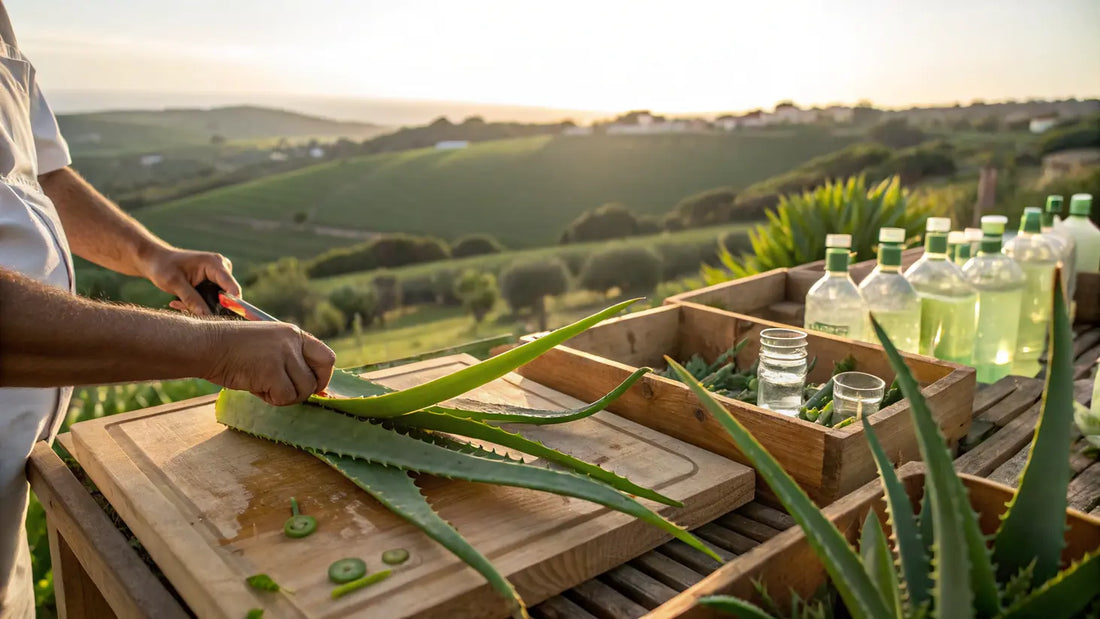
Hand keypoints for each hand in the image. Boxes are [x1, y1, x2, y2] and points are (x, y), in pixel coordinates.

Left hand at [140, 246, 240, 314]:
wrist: (155, 260)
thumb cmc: (163, 267)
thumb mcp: (174, 283)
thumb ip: (191, 299)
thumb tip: (206, 316)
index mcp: (215, 264)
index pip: (232, 288)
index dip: (231, 305)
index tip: (220, 319)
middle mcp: (221, 269)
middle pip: (226, 297)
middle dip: (208, 308)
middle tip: (184, 308)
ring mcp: (219, 277)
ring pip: (218, 301)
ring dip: (199, 307)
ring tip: (178, 304)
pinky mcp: (214, 283)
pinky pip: (211, 300)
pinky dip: (197, 304)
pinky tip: (179, 302)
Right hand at [204, 322, 335, 405]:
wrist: (207, 345)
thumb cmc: (234, 350)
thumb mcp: (269, 346)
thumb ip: (290, 360)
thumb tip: (312, 387)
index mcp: (294, 334)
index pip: (327, 358)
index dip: (322, 377)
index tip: (312, 387)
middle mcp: (292, 342)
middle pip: (316, 380)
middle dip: (303, 392)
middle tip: (283, 392)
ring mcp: (283, 355)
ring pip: (302, 391)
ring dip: (284, 397)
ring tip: (263, 386)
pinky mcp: (271, 370)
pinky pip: (285, 397)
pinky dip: (271, 399)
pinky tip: (256, 387)